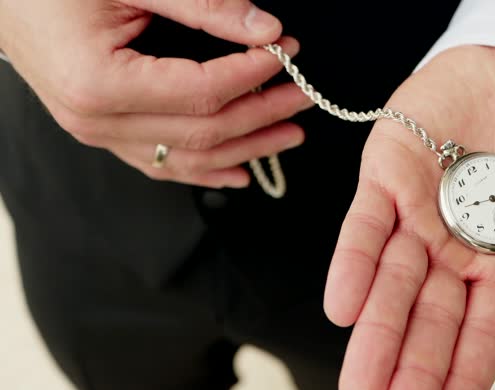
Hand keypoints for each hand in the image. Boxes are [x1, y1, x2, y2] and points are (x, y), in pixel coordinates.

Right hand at [0, 0, 311, 187]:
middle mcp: (96, 121)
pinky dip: (206, 170)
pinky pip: (161, 165)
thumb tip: (267, 29)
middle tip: (303, 95)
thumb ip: (202, 5)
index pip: (202, 93)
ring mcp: (97, 136)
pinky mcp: (102, 136)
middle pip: (203, 132)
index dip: (252, 75)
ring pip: (188, 159)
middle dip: (262, 115)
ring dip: (245, 149)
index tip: (286, 53)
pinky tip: (241, 171)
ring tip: (290, 134)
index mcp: (99, 84)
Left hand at [324, 46, 494, 389]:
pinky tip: (343, 307)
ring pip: (391, 285)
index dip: (462, 383)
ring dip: (376, 334)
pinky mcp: (387, 176)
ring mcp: (417, 216)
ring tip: (362, 389)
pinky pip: (365, 226)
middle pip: (429, 323)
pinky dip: (353, 263)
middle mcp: (452, 250)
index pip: (480, 336)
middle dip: (412, 375)